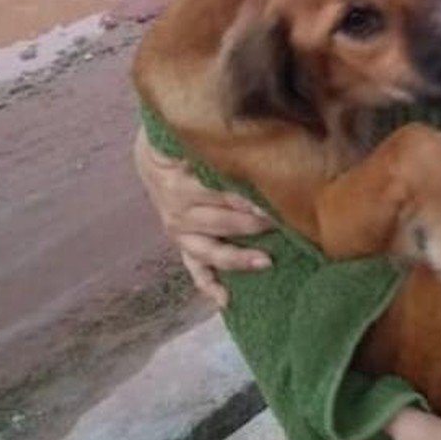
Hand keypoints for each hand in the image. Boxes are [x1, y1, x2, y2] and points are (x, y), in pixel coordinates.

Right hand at [133, 125, 273, 306]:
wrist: (153, 156)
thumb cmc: (186, 143)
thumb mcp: (198, 139)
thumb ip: (225, 147)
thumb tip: (262, 145)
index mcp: (183, 182)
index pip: (225, 193)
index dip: (253, 198)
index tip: (281, 201)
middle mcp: (179, 211)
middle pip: (224, 221)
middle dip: (257, 223)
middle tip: (287, 223)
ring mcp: (180, 232)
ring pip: (211, 250)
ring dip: (239, 257)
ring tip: (267, 262)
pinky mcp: (182, 244)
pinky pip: (194, 269)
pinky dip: (208, 284)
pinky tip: (225, 299)